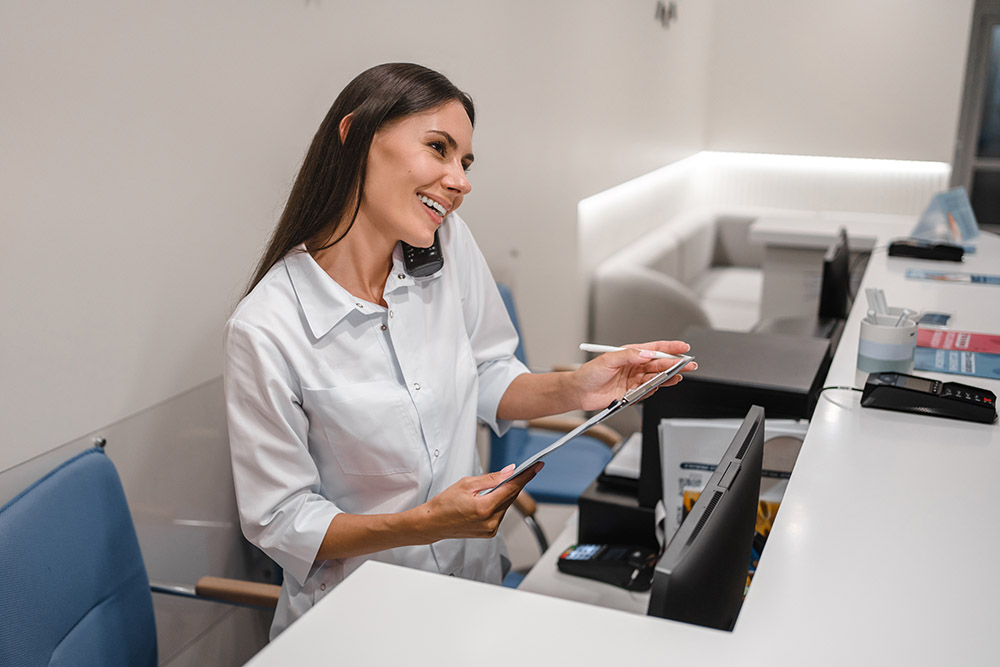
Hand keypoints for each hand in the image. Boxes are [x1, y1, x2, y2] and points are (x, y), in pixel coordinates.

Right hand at [419, 462, 543, 540]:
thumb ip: (491, 478)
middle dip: (514, 483)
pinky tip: (489, 499)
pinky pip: (500, 514)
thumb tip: (509, 472)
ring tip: (492, 487)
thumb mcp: (467, 484)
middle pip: (510, 497)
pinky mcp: (489, 533)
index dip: (526, 476)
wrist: (432, 523)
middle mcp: (490, 521)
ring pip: (506, 506)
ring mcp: (490, 529)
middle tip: (520, 470)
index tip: (536, 467)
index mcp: (484, 508)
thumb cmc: (444, 504)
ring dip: (504, 494)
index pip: (512, 488)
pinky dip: (498, 504)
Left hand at [572, 340, 695, 410]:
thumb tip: (645, 353)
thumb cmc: (589, 373)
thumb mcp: (608, 359)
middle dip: (675, 363)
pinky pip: (649, 390)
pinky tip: (663, 385)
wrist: (580, 392)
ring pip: (657, 377)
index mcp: (630, 354)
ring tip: (680, 375)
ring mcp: (635, 380)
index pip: (655, 348)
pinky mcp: (633, 393)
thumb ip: (628, 356)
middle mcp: (635, 366)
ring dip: (669, 376)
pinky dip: (656, 388)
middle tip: (689, 364)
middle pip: (660, 363)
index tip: (683, 347)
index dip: (670, 347)